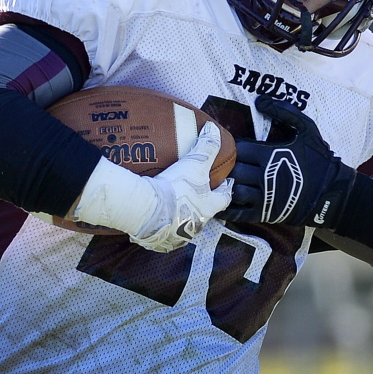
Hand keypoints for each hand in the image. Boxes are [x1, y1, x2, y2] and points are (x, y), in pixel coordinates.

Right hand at [73, 122, 232, 251]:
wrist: (146, 210)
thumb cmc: (176, 187)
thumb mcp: (195, 163)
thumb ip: (207, 146)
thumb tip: (214, 129)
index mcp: (209, 207)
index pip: (224, 198)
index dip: (225, 188)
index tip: (225, 182)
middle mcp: (197, 225)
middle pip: (205, 214)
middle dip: (202, 204)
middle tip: (196, 193)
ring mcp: (179, 236)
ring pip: (185, 226)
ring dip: (182, 217)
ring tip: (174, 206)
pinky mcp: (161, 243)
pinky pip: (164, 236)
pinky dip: (163, 229)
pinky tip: (155, 221)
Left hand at [219, 95, 355, 227]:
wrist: (332, 192)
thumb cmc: (319, 158)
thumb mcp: (307, 129)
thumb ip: (284, 112)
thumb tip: (259, 100)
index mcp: (270, 155)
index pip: (238, 149)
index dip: (232, 146)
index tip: (231, 145)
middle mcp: (264, 176)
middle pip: (233, 169)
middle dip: (228, 166)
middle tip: (224, 163)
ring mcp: (264, 196)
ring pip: (233, 190)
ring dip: (227, 185)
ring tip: (224, 181)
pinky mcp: (266, 213)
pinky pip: (239, 212)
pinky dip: (226, 209)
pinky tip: (219, 203)